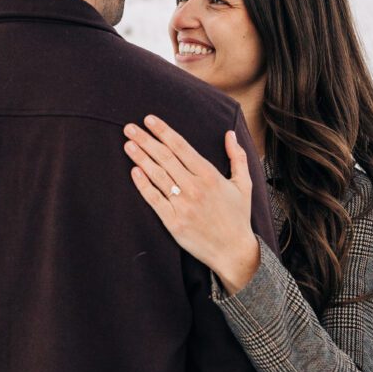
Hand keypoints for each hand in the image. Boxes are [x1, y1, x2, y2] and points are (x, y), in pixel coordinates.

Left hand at [123, 115, 260, 294]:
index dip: (163, 131)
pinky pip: (154, 199)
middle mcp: (194, 187)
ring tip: (128, 144)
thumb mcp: (244, 184)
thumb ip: (237, 157)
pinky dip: (142, 184)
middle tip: (129, 127)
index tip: (149, 120)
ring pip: (157, 175)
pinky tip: (134, 171)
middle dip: (145, 140)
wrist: (233, 251)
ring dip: (140, 158)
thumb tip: (229, 134)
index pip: (181, 146)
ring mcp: (182, 205)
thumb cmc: (238, 217)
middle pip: (164, 157)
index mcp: (209, 175)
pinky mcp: (173, 221)